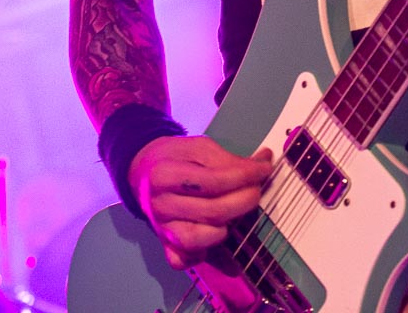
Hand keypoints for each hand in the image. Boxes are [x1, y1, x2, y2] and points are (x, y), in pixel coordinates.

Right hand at [129, 133, 272, 268]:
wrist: (143, 171)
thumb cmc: (176, 157)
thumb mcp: (199, 147)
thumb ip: (228, 159)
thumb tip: (263, 163)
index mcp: (165, 174)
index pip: (214, 180)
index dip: (245, 176)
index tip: (264, 169)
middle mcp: (160, 205)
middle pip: (211, 211)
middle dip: (244, 201)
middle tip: (256, 191)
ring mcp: (160, 228)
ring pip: (198, 239)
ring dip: (225, 227)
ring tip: (235, 212)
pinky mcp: (163, 245)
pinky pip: (182, 260)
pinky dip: (200, 254)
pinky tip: (213, 235)